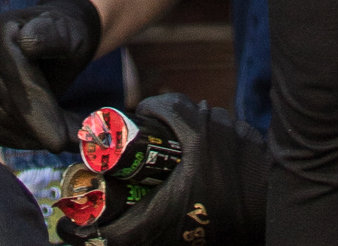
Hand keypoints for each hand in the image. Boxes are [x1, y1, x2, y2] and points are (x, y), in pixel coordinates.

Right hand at [0, 0, 101, 150]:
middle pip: (6, 102)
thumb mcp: (69, 29)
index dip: (38, 109)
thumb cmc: (67, 33)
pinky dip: (24, 140)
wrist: (57, 38)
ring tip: (70, 137)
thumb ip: (51, 35)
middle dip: (41, 128)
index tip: (60, 139)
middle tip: (75, 142)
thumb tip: (27, 43)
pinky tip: (49, 136)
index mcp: (2, 30)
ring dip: (35, 137)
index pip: (15, 75)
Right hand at [112, 95, 269, 243]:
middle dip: (177, 118)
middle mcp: (223, 130)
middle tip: (163, 136)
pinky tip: (218, 156)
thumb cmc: (203, 231)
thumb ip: (119, 231)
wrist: (254, 237)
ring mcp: (245, 137)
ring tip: (187, 147)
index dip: (155, 107)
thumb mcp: (157, 228)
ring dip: (202, 126)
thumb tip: (76, 232)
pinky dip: (226, 138)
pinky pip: (238, 131)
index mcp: (198, 139)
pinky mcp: (261, 147)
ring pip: (218, 118)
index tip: (144, 117)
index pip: (172, 105)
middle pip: (195, 109)